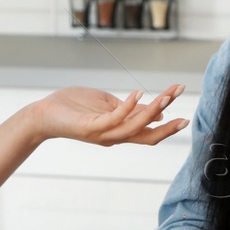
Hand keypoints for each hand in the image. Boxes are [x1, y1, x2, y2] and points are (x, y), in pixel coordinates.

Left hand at [26, 85, 187, 147]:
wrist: (44, 115)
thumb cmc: (74, 108)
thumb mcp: (107, 105)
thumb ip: (129, 109)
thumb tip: (156, 112)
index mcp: (119, 131)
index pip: (148, 132)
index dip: (167, 126)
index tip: (185, 117)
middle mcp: (113, 137)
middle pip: (146, 135)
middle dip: (167, 126)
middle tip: (185, 114)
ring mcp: (103, 134)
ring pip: (134, 127)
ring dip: (153, 111)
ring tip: (168, 95)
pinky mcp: (91, 128)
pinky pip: (114, 118)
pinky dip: (129, 107)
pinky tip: (139, 93)